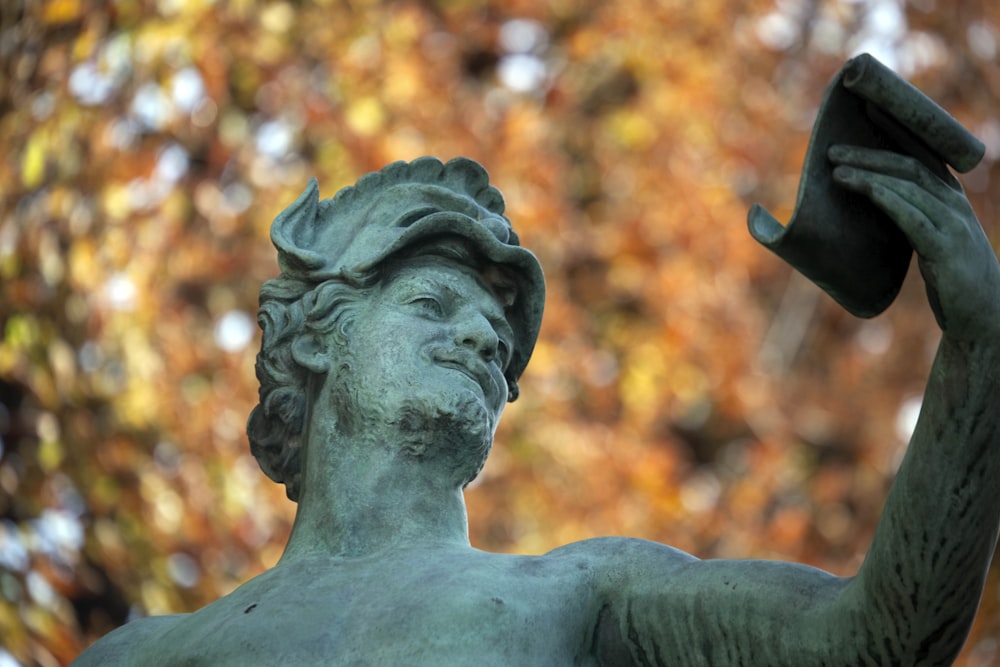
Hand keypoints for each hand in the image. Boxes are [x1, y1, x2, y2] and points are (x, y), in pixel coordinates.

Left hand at [829, 144, 999, 340]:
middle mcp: (954, 205)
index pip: (923, 155)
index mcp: (950, 200)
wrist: (984, 317)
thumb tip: (872, 204)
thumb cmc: (953, 280)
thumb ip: (910, 220)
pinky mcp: (945, 247)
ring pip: (907, 186)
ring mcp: (953, 224)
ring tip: (836, 169)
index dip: (897, 132)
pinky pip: (911, 215)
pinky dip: (886, 198)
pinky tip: (864, 189)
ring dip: (869, 173)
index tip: (869, 110)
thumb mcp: (930, 243)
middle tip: (833, 149)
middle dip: (870, 154)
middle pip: (910, 166)